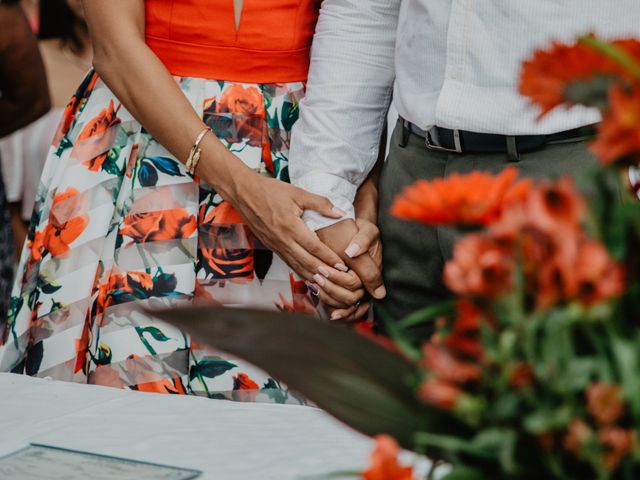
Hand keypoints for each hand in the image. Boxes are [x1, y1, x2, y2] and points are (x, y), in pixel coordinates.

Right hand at [230, 174, 353, 283]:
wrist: (244, 193)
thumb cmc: (270, 191)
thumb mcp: (298, 192)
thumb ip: (320, 203)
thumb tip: (339, 212)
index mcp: (291, 227)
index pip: (315, 248)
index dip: (330, 258)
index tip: (343, 266)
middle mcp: (283, 240)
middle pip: (307, 262)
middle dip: (324, 272)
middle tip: (340, 279)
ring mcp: (276, 246)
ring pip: (297, 266)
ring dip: (312, 276)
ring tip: (327, 284)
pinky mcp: (271, 247)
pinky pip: (288, 263)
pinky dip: (300, 272)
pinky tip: (309, 277)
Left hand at [316, 219, 384, 321]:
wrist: (357, 231)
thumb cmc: (362, 231)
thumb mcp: (367, 231)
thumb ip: (362, 241)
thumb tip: (352, 252)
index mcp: (371, 271)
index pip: (355, 284)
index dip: (338, 279)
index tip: (323, 269)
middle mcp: (365, 283)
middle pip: (350, 298)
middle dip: (331, 290)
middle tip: (316, 278)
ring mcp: (357, 289)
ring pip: (345, 305)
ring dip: (328, 298)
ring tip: (313, 285)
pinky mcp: (347, 289)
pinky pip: (339, 305)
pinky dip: (328, 302)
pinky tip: (315, 292)